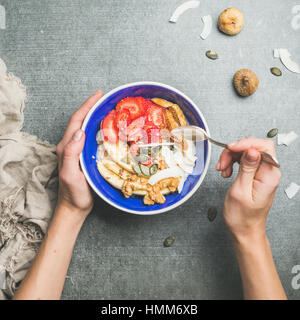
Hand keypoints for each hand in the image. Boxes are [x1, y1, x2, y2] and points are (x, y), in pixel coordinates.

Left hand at [56, 90, 102, 217]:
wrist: (75, 207)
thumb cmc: (73, 193)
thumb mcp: (70, 174)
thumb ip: (71, 153)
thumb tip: (80, 131)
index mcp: (66, 147)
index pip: (76, 121)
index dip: (87, 106)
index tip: (99, 95)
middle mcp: (71, 146)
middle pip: (81, 121)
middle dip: (92, 107)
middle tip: (106, 98)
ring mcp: (78, 151)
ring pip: (86, 128)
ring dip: (96, 116)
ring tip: (109, 109)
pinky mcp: (85, 157)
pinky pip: (92, 138)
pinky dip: (99, 129)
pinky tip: (109, 129)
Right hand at [216, 137, 280, 240]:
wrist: (244, 230)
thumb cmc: (242, 217)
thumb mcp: (240, 191)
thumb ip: (247, 168)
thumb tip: (252, 150)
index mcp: (269, 175)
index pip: (263, 146)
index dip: (246, 144)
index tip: (230, 148)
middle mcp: (269, 172)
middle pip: (253, 147)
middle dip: (234, 152)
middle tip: (222, 163)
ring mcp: (262, 173)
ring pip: (246, 152)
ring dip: (231, 158)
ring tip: (222, 170)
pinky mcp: (256, 175)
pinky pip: (244, 160)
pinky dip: (232, 163)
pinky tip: (226, 172)